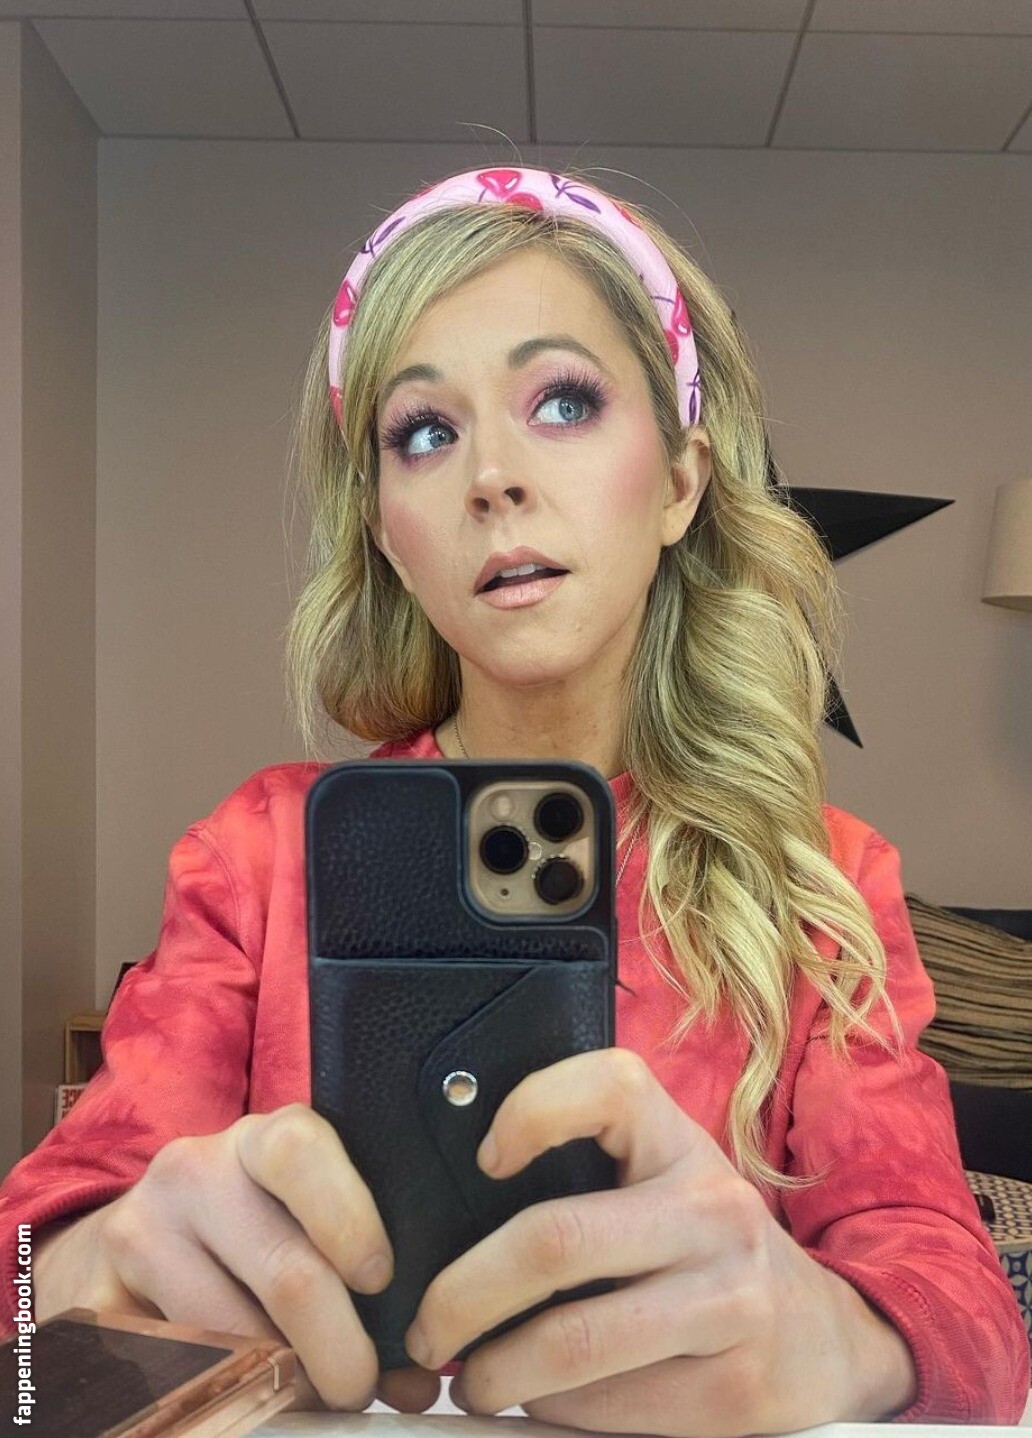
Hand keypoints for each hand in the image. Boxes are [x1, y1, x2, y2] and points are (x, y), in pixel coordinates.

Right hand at [30, 1103, 438, 1413]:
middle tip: (358, 1387)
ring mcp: (140, 1231)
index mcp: (263, 1140)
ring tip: (308, 1395)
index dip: (350, 1217)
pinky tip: (244, 1397)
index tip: (381, 1280)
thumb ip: (359, 1275)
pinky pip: (173, 1370)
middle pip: (286, 1270)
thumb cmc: (248, 1231)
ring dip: (284, 1385)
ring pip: (234, 1337)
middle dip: (339, 1348)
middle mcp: (196, 1171)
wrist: (132, 1239)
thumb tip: (418, 1380)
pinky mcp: (95, 1295)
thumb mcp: (297, 1219)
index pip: (302, 1150)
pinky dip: (220, 1399)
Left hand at [403, 1049, 918, 1434]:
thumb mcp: (661, 1186)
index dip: (532, 1109)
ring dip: (496, 1373)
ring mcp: (731, 1301)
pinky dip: (554, 1414)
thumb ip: (582, 1178)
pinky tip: (547, 1403)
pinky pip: (609, 1409)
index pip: (609, 1086)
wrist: (824, 1338)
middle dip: (463, 1295)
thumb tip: (450, 1225)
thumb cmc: (703, 1250)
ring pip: (573, 1343)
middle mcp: (713, 1210)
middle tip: (427, 1327)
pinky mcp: (735, 1391)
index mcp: (680, 1144)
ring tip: (473, 1379)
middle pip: (555, 1240)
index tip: (483, 1159)